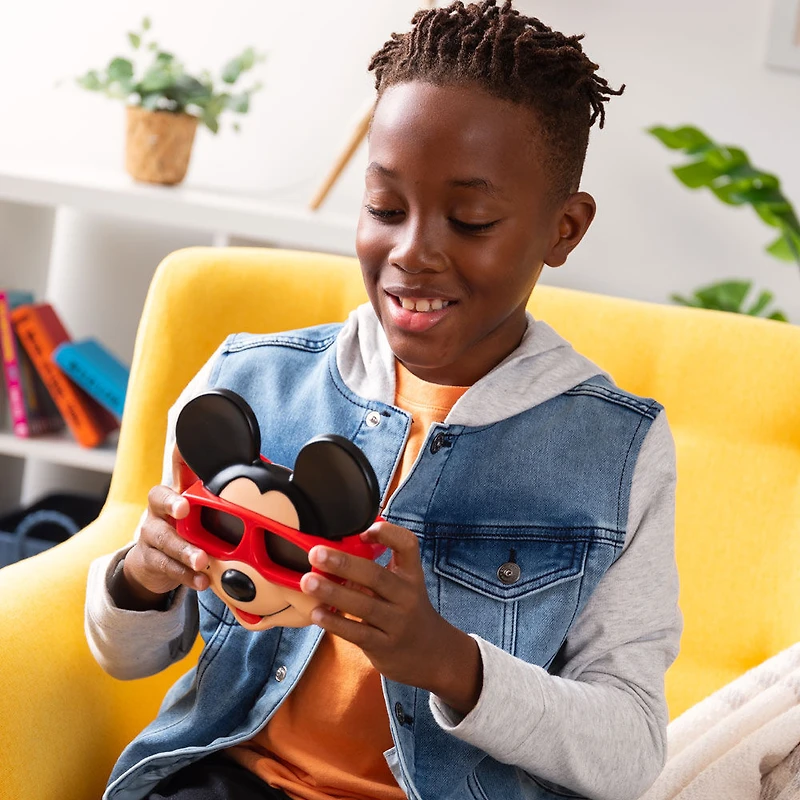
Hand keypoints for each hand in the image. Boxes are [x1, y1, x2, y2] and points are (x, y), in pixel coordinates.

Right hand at [112, 444, 209, 610]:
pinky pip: (167, 567)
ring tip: (202, 560)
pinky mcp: (151, 560)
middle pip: (159, 500)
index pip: (176, 469)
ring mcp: (152, 535)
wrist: (153, 561)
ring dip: (184, 550)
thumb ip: (221, 495)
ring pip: (163, 540)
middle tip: (184, 509)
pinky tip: (201, 581)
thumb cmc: (186, 526)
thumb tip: (263, 474)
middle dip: (171, 504)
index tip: (185, 464)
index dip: (181, 458)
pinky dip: (186, 576)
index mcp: (175, 492)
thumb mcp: (199, 508)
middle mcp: (159, 510)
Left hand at [299, 520, 482, 714]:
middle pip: (376, 576)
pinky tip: (316, 614)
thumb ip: (377, 569)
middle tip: (315, 553)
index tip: (364, 530)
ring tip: (308, 582)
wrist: (433, 654)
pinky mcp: (384, 646)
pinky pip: (357, 632)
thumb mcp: (404, 585)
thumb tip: (335, 548)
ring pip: (364, 605)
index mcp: (412, 574)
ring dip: (333, 593)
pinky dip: (336, 622)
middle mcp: (407, 596)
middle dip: (343, 563)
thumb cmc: (407, 610)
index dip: (388, 534)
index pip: (408, 545)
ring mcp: (397, 622)